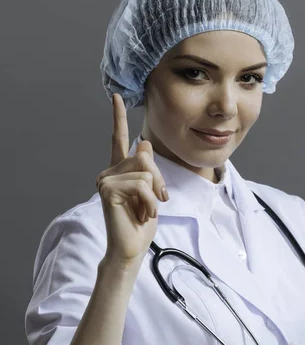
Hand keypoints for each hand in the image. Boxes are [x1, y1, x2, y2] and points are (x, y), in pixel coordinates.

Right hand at [95, 93, 168, 265]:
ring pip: (145, 170)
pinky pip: (141, 184)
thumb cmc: (141, 222)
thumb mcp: (151, 192)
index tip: (115, 96)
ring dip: (154, 194)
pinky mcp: (108, 189)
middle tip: (156, 202)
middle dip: (158, 180)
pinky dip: (149, 201)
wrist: (131, 248)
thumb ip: (148, 169)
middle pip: (144, 156)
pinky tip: (143, 214)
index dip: (117, 118)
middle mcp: (109, 172)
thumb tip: (143, 143)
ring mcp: (105, 179)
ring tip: (145, 211)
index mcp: (119, 170)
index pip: (119, 140)